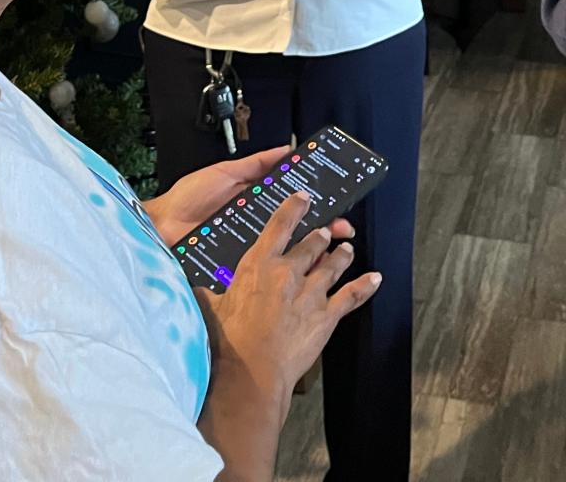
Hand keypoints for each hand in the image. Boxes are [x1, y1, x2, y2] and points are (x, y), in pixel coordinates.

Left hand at [147, 146, 354, 249]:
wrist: (163, 226)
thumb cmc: (189, 198)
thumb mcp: (226, 172)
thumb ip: (255, 164)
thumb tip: (285, 151)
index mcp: (254, 205)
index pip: (290, 204)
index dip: (313, 205)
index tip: (336, 202)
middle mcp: (255, 228)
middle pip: (293, 229)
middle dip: (320, 230)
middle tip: (343, 229)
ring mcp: (248, 248)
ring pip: (284, 251)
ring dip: (308, 252)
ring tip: (329, 250)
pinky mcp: (239, 265)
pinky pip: (264, 267)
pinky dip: (283, 268)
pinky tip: (302, 268)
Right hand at [196, 192, 381, 423]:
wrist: (253, 370)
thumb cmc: (230, 341)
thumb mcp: (211, 307)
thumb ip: (207, 292)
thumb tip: (194, 288)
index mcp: (259, 264)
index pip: (280, 225)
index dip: (294, 208)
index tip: (303, 198)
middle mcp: (288, 272)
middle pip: (311, 245)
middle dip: (320, 236)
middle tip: (325, 230)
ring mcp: (311, 293)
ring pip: (332, 266)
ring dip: (341, 255)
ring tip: (346, 247)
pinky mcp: (327, 316)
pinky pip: (351, 296)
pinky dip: (365, 286)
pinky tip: (374, 278)